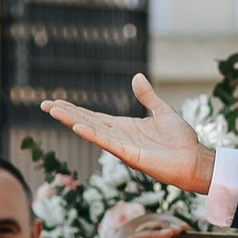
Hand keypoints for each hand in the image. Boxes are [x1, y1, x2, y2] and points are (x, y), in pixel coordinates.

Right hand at [39, 74, 213, 193]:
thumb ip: (148, 97)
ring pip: (91, 131)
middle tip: (43, 104)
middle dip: (65, 113)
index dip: (75, 109)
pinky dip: (91, 134)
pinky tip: (77, 126)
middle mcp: (118, 136)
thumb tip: (136, 77)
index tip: (56, 102)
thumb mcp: (162, 111)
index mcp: (124, 127)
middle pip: (86, 122)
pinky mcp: (129, 154)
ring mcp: (122, 146)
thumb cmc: (181, 141)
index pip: (94, 117)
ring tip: (52, 110)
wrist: (194, 160)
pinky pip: (107, 142)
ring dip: (72, 120)